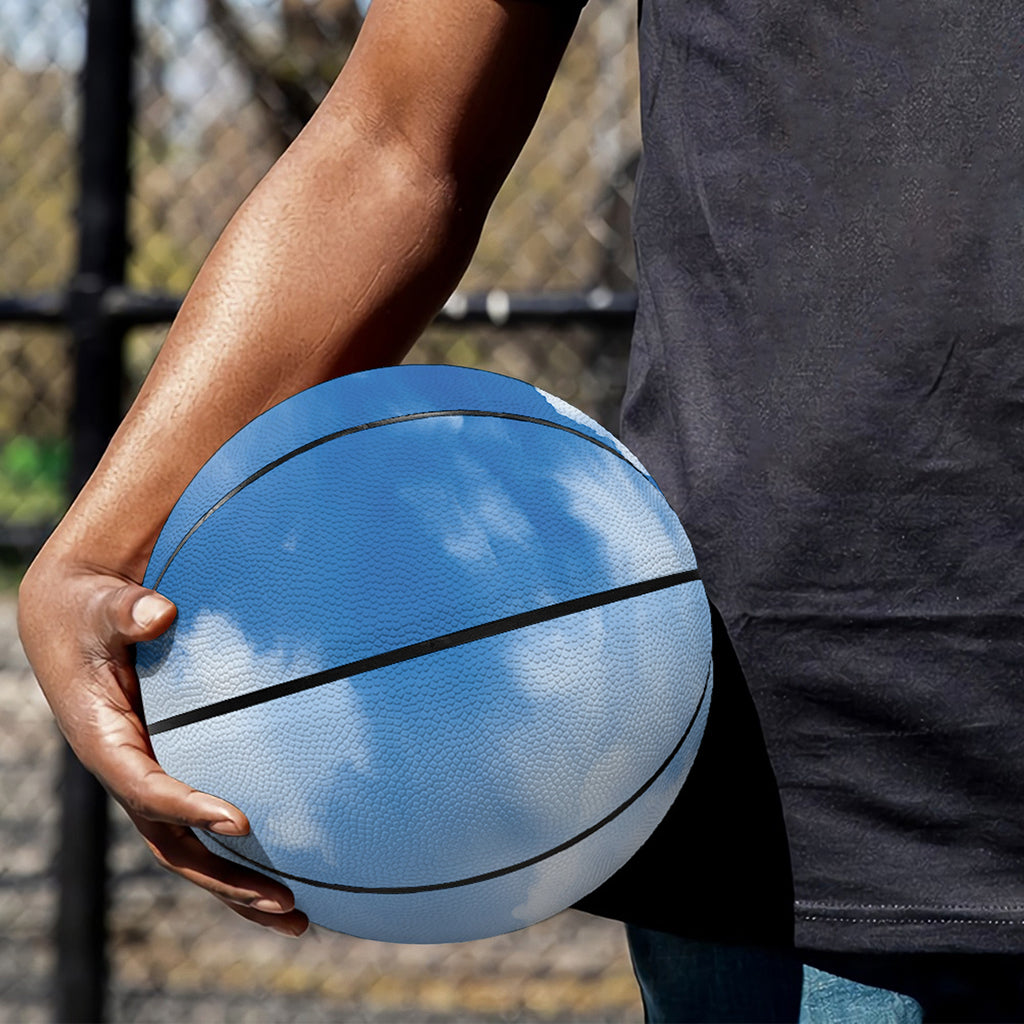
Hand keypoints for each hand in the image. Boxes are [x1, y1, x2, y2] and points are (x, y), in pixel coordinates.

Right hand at [18, 559, 307, 935]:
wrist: (75, 622)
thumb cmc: (91, 611)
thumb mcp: (102, 606)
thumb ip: (127, 611)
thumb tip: (159, 613)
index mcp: (105, 741)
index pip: (146, 787)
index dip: (189, 807)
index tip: (241, 822)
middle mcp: (126, 773)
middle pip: (173, 845)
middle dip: (226, 881)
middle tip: (286, 905)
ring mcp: (148, 780)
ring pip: (190, 851)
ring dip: (239, 888)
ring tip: (298, 918)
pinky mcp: (167, 772)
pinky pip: (202, 826)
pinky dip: (237, 855)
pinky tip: (288, 870)